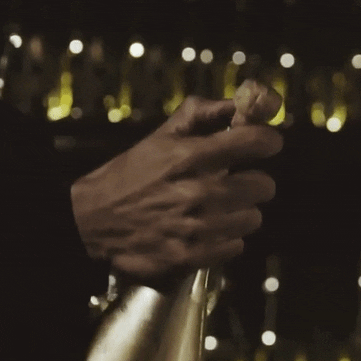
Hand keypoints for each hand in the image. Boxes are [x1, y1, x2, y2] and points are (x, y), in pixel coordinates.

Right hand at [70, 95, 282, 283]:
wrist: (92, 219)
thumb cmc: (131, 172)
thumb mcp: (161, 135)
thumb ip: (202, 114)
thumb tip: (239, 104)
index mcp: (189, 156)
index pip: (254, 142)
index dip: (268, 140)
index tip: (267, 142)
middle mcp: (197, 192)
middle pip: (264, 186)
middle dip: (254, 180)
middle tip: (235, 180)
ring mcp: (195, 228)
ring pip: (253, 218)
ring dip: (240, 210)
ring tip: (218, 206)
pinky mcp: (190, 256)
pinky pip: (236, 246)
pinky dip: (227, 237)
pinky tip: (208, 228)